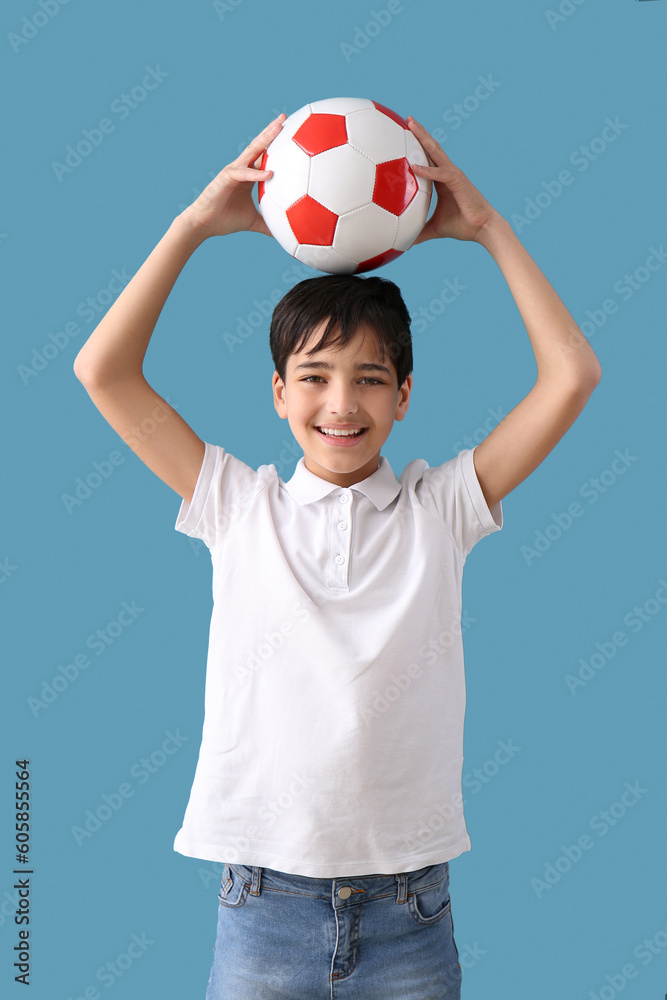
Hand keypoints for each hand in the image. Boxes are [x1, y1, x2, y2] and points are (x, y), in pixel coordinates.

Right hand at [180, 113, 286, 238]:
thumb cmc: (226, 220)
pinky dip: (257, 174)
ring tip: (279, 128)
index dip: (277, 145)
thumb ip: (269, 224)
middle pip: (259, 146)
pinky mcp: (226, 178)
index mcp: (249, 175)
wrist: (204, 224)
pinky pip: (244, 174)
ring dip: (265, 139)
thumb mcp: (253, 222)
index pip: (265, 156)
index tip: (292, 134)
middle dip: (272, 131)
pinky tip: (270, 173)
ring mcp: (233, 170)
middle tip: (285, 118)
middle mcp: (242, 168)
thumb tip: (285, 234)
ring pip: (252, 151)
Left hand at [406, 116, 501, 243]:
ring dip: (423, 138)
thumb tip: (403, 244)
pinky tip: (413, 167)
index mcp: (441, 180)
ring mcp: (453, 175)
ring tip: (411, 124)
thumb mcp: (434, 229)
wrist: (482, 229)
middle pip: (431, 148)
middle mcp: (447, 173)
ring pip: (435, 152)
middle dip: (420, 133)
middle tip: (407, 119)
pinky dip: (426, 171)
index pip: (427, 159)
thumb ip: (419, 232)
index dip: (417, 147)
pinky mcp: (458, 182)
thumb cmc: (462, 226)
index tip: (403, 136)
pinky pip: (439, 174)